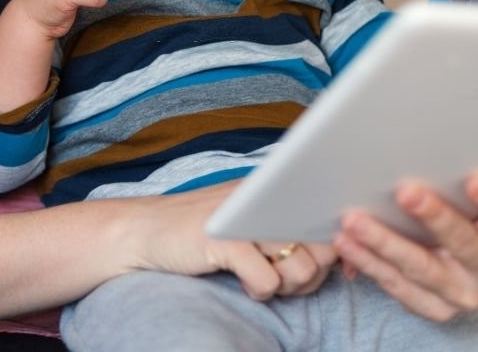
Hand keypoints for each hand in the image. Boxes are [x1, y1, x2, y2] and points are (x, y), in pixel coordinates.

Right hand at [126, 184, 336, 300]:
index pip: (328, 219)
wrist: (142, 231)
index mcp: (275, 188)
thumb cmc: (200, 231)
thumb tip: (335, 253)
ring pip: (301, 267)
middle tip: (281, 276)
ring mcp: (247, 217)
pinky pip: (267, 281)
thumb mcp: (248, 221)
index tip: (325, 266)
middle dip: (309, 274)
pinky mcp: (227, 240)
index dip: (334, 250)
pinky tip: (242, 281)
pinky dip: (258, 290)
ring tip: (260, 278)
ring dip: (285, 285)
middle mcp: (266, 196)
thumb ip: (285, 227)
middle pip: (323, 248)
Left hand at [332, 169, 477, 320]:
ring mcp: (458, 292)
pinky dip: (367, 260)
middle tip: (407, 192)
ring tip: (355, 220)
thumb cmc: (470, 226)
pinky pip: (393, 283)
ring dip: (385, 241)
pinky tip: (346, 241)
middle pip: (463, 243)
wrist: (459, 277)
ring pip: (420, 267)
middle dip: (435, 217)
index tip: (476, 180)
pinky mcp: (429, 307)